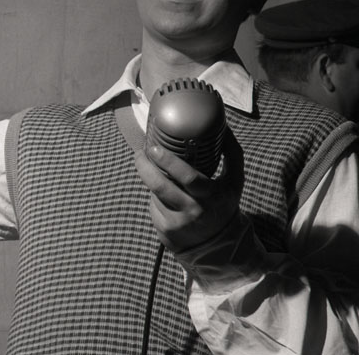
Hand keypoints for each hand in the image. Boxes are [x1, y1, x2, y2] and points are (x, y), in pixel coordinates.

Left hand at [134, 128, 243, 252]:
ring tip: (153, 171)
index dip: (168, 162)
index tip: (154, 148)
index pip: (188, 177)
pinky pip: (153, 207)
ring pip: (155, 194)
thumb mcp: (234, 181)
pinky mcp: (165, 231)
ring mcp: (178, 223)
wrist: (220, 246)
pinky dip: (155, 197)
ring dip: (151, 180)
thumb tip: (223, 127)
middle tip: (140, 153)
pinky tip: (163, 197)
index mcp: (211, 195)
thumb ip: (232, 154)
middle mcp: (194, 211)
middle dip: (145, 167)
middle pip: (161, 186)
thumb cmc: (224, 204)